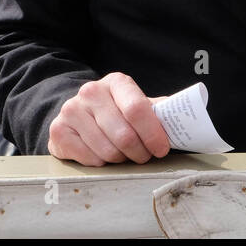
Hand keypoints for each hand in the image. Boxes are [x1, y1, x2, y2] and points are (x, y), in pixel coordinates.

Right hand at [47, 72, 170, 165]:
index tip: (162, 148)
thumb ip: (158, 110)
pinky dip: (101, 163)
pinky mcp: (58, 130)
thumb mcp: (137, 103)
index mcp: (117, 82)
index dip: (153, 133)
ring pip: (107, 150)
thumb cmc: (116, 110)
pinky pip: (89, 159)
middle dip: (140, 151)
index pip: (137, 109)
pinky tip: (103, 154)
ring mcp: (72, 110)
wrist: (78, 112)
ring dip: (121, 159)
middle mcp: (91, 92)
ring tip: (125, 155)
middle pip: (124, 134)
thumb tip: (187, 120)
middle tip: (145, 156)